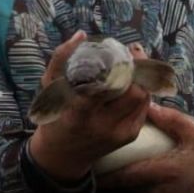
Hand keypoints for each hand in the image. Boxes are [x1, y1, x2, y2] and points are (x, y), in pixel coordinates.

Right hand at [28, 31, 150, 181]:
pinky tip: (133, 82)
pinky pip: (143, 108)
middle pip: (135, 92)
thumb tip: (81, 35)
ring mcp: (118, 133)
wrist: (62, 157)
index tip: (122, 49)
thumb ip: (62, 58)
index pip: (112, 84)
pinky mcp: (128, 136)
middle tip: (133, 52)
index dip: (124, 64)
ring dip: (143, 78)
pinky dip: (141, 91)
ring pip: (143, 99)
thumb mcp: (50, 87)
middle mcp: (102, 125)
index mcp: (80, 111)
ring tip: (136, 63)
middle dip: (139, 68)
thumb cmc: (54, 116)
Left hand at [98, 103, 193, 192]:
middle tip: (139, 163)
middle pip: (128, 182)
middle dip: (128, 173)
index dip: (106, 172)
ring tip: (158, 178)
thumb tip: (150, 105)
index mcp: (161, 172)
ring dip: (138, 186)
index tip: (94, 164)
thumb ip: (173, 120)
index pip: (123, 174)